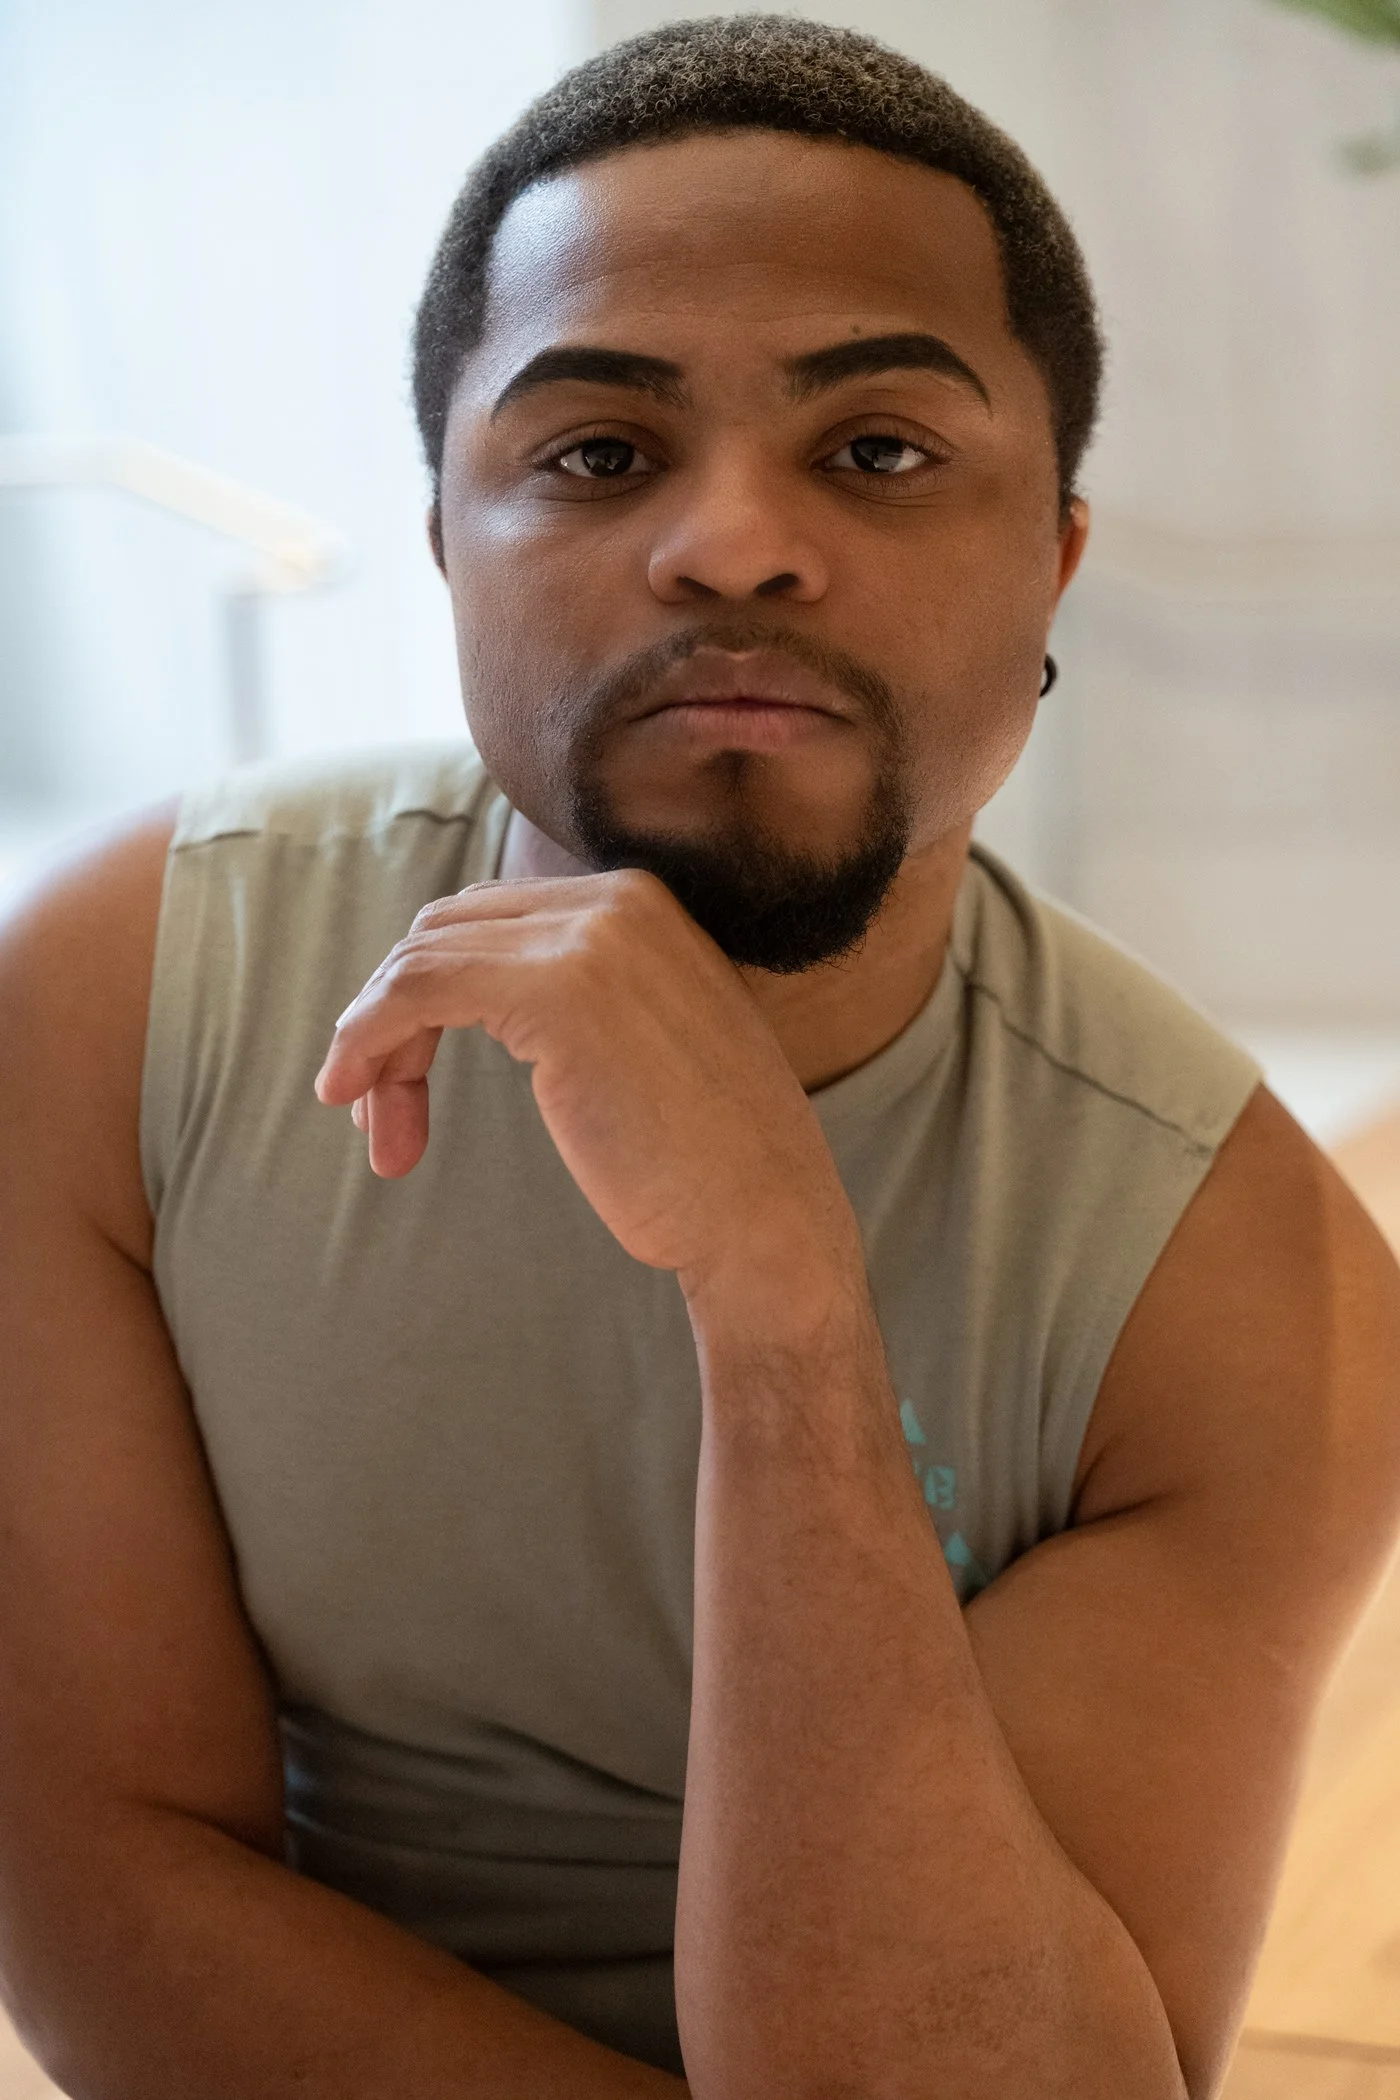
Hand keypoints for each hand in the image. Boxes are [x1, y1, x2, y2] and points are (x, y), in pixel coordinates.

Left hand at [314, 871, 858, 1296]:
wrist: (767, 1218)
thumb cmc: (703, 1161)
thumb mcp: (639, 1043)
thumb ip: (574, 998)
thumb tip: (464, 992)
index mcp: (637, 904)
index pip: (484, 920)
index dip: (422, 995)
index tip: (398, 1083)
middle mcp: (616, 901)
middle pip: (443, 932)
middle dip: (390, 1020)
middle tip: (379, 1118)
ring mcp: (591, 938)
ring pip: (419, 961)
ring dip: (375, 1046)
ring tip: (380, 1133)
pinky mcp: (559, 991)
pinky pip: (417, 990)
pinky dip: (367, 1037)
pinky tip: (354, 1095)